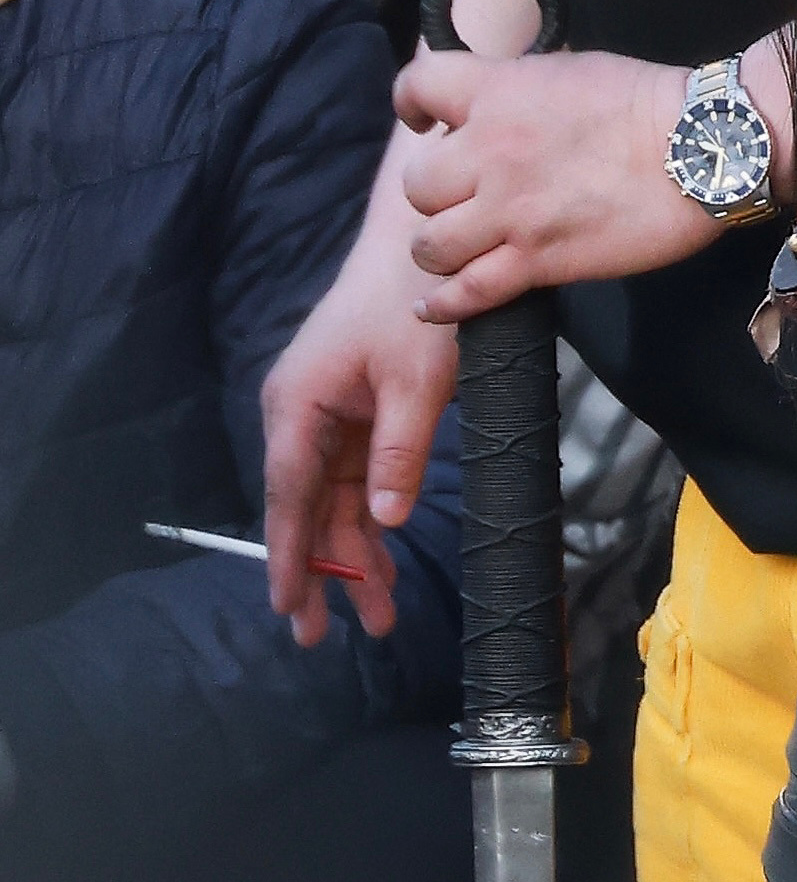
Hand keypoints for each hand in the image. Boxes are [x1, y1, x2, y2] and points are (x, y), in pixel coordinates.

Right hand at [261, 188, 458, 644]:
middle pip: (305, 507)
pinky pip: (353, 479)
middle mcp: (300, 412)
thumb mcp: (416, 381)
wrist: (423, 246)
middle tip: (323, 635)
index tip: (290, 608)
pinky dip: (368, 519)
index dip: (291, 556)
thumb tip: (385, 517)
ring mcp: (326, 414)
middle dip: (319, 571)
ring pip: (332, 500)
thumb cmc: (415, 305)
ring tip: (375, 613)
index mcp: (298, 403)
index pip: (289, 495)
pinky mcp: (353, 413)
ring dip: (352, 553)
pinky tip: (381, 560)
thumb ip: (400, 451)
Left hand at [393, 48, 720, 320]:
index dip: (413, 106)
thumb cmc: (648, 102)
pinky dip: (443, 304)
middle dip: (435, 193)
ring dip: (440, 248)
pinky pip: (466, 292)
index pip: (417, 87)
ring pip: (429, 245)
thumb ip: (522, 89)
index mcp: (499, 92)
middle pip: (417, 185)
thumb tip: (503, 102)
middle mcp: (489, 151)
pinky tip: (433, 306)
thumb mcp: (569, 70)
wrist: (701, 148)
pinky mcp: (536, 261)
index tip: (426, 123)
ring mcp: (509, 211)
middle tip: (465, 196)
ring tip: (459, 248)